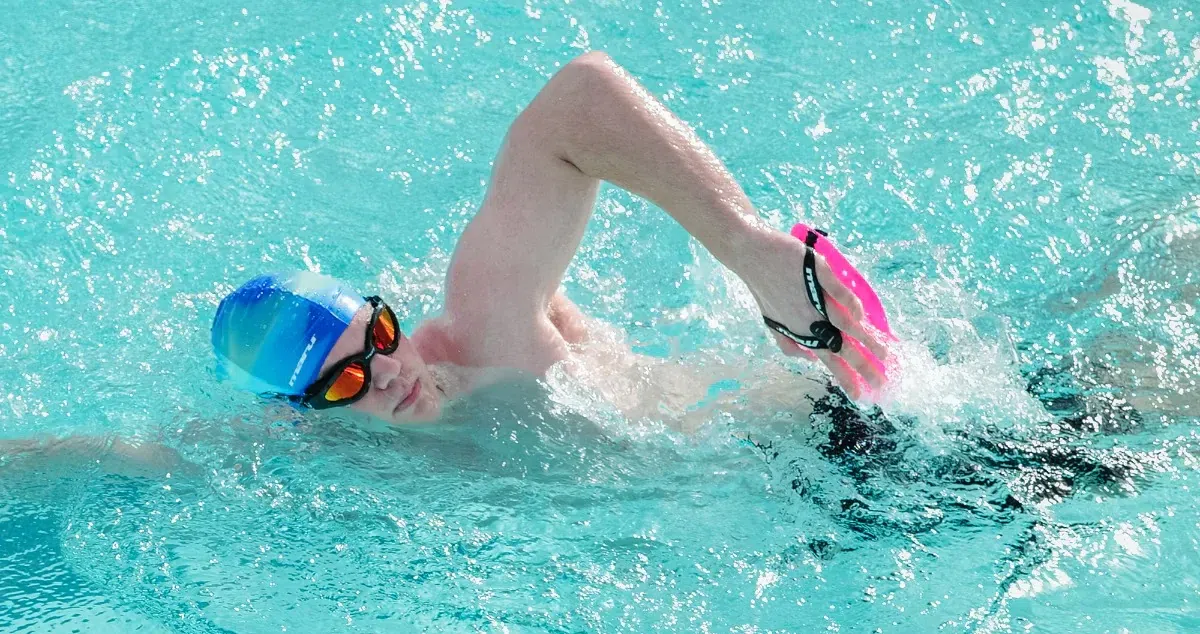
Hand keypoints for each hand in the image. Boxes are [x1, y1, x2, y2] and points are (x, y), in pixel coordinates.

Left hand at [736, 228, 889, 399]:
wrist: (750, 256)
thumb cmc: (764, 289)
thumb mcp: (772, 323)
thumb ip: (789, 344)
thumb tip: (811, 360)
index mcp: (802, 333)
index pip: (829, 361)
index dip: (846, 379)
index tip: (862, 396)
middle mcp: (809, 320)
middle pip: (841, 348)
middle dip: (864, 367)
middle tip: (882, 383)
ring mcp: (814, 297)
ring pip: (843, 322)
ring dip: (865, 338)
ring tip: (884, 353)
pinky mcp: (816, 272)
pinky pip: (836, 290)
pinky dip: (849, 302)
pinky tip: (861, 314)